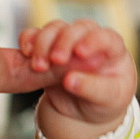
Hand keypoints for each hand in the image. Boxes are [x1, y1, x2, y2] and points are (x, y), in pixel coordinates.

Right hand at [20, 19, 136, 138]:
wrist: (88, 109)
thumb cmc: (106, 100)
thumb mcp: (108, 99)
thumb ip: (92, 88)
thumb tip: (71, 80)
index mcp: (112, 49)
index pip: (105, 37)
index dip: (93, 41)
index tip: (81, 53)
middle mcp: (90, 39)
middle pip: (77, 28)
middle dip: (64, 42)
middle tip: (57, 60)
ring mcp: (67, 41)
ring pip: (55, 28)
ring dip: (44, 43)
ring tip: (39, 66)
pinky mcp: (47, 48)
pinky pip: (34, 35)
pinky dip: (28, 40)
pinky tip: (26, 54)